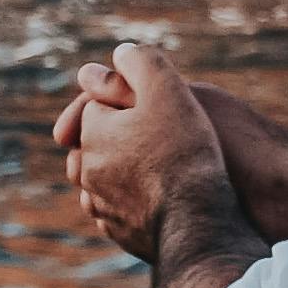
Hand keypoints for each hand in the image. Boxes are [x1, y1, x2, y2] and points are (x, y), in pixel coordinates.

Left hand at [55, 36, 237, 265]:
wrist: (199, 222)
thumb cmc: (186, 152)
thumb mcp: (169, 90)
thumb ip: (142, 63)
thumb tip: (120, 53)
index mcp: (93, 134)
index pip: (97, 105)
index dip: (127, 101)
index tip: (156, 105)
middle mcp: (89, 172)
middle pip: (96, 143)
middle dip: (118, 135)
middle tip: (153, 133)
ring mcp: (102, 208)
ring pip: (104, 180)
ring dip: (121, 170)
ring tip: (155, 166)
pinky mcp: (120, 235)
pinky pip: (119, 210)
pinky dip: (131, 200)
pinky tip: (157, 197)